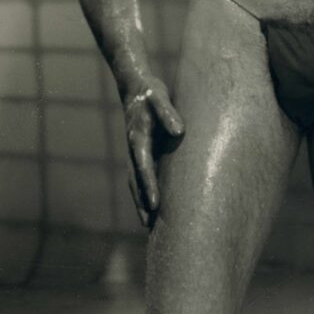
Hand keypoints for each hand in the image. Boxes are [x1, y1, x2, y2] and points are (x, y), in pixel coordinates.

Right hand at [123, 77, 184, 226]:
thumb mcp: (159, 97)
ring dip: (141, 202)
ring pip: (137, 182)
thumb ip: (168, 113)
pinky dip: (145, 191)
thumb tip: (179, 132)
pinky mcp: (143, 151)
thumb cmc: (150, 92)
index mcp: (138, 139)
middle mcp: (134, 149)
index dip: (149, 187)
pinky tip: (153, 205)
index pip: (144, 168)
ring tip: (148, 225)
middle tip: (149, 227)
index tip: (154, 206)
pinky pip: (143, 175)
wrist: (137, 86)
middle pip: (136, 182)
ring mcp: (137, 152)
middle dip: (142, 203)